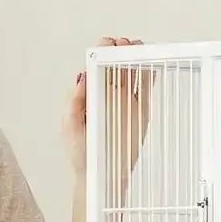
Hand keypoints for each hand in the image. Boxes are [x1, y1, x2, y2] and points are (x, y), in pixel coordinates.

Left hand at [65, 35, 147, 191]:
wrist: (100, 176)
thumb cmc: (81, 153)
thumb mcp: (69, 127)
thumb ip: (74, 102)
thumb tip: (82, 77)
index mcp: (90, 92)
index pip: (98, 63)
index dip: (103, 50)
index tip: (109, 45)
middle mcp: (108, 92)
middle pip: (118, 62)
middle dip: (122, 49)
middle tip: (126, 47)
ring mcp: (125, 100)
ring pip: (134, 71)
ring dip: (137, 57)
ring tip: (139, 51)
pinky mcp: (140, 111)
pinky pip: (147, 88)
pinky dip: (150, 75)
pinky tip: (151, 66)